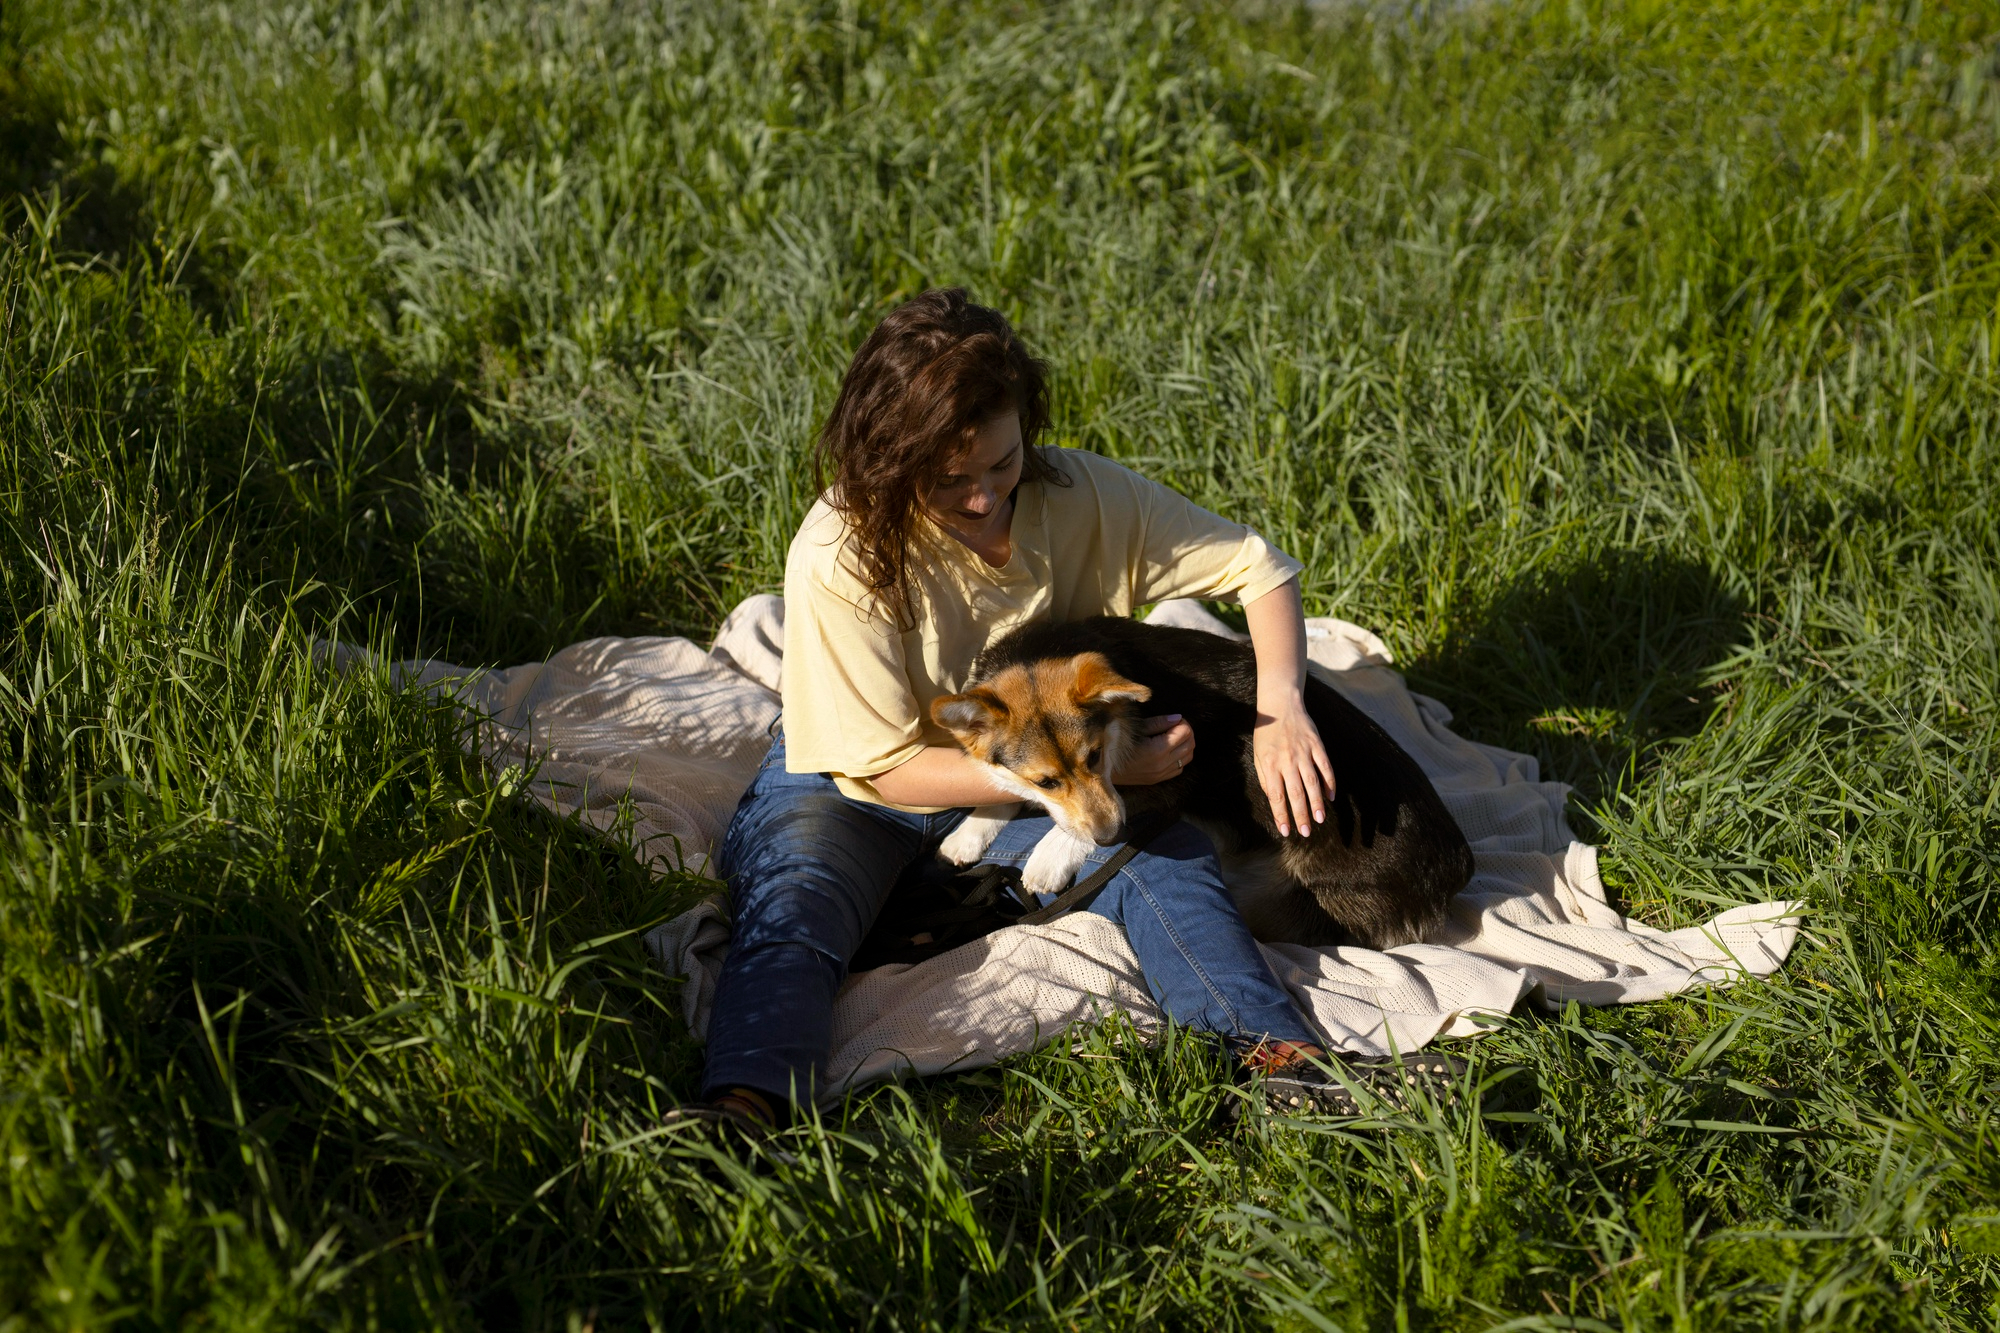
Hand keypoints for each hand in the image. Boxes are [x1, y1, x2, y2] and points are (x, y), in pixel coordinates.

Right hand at [1111, 714, 1193, 785]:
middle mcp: (1163, 764)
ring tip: (1173, 738)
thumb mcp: (1135, 729)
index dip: (1182, 722)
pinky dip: (1180, 758)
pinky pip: (1180, 768)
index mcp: (1157, 749)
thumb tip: (1178, 717)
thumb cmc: (1116, 743)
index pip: (1185, 732)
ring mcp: (1161, 774)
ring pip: (1188, 758)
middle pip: (1190, 744)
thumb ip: (1159, 723)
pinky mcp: (1158, 780)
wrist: (1102, 768)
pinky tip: (1169, 751)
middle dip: (1187, 732)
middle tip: (1175, 726)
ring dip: (1185, 745)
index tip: (1173, 719)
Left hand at [1254, 689, 1333, 837]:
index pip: (1276, 796)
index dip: (1281, 815)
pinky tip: (1330, 796)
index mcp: (1270, 764)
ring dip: (1316, 802)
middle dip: (1301, 814)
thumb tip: (1274, 800)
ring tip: (1319, 819)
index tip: (1286, 831)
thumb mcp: (1258, 755)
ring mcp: (1304, 752)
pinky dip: (1329, 782)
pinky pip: (1325, 767)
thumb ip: (1266, 778)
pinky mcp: (1317, 745)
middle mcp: (1287, 760)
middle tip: (1305, 832)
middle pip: (1295, 793)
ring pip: (1312, 782)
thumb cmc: (1267, 733)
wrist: (1281, 704)